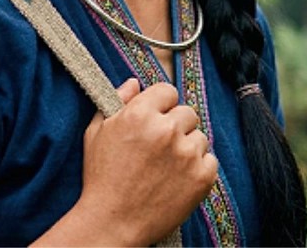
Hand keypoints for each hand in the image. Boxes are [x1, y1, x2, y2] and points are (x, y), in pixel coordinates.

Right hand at [34, 78, 216, 245]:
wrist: (113, 222)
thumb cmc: (101, 178)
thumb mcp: (96, 133)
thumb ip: (116, 102)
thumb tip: (134, 84)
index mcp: (139, 114)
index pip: (167, 90)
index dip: (160, 105)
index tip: (155, 119)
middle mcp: (166, 130)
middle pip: (187, 112)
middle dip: (175, 125)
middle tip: (160, 146)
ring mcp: (187, 154)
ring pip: (199, 137)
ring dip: (187, 147)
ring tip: (166, 166)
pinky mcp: (202, 177)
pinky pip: (210, 160)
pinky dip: (198, 168)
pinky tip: (178, 178)